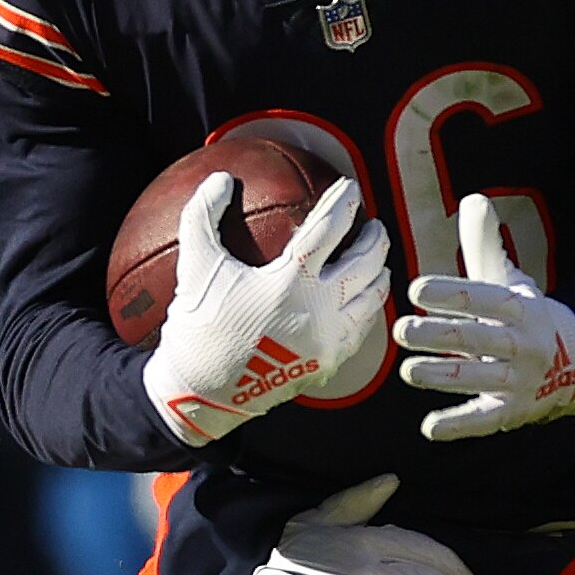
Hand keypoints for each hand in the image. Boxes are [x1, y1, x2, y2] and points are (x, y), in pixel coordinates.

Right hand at [139, 172, 391, 447]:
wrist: (201, 394)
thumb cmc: (197, 328)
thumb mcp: (194, 268)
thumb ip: (202, 217)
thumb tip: (220, 180)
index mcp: (291, 282)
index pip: (330, 228)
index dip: (344, 202)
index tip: (351, 188)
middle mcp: (320, 310)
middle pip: (365, 261)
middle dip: (375, 237)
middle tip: (373, 224)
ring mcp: (328, 340)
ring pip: (372, 298)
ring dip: (379, 273)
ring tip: (377, 262)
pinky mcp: (328, 364)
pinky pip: (362, 331)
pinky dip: (367, 310)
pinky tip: (362, 303)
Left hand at [396, 194, 574, 442]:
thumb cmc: (525, 315)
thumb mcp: (509, 280)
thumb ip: (484, 245)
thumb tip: (473, 198)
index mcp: (520, 308)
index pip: (483, 298)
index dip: (451, 293)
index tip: (416, 288)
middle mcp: (522, 344)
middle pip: (478, 339)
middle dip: (439, 335)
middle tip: (402, 329)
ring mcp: (518, 380)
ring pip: (478, 379)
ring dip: (442, 377)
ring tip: (408, 371)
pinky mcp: (511, 411)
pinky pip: (483, 420)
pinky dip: (458, 425)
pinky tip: (429, 428)